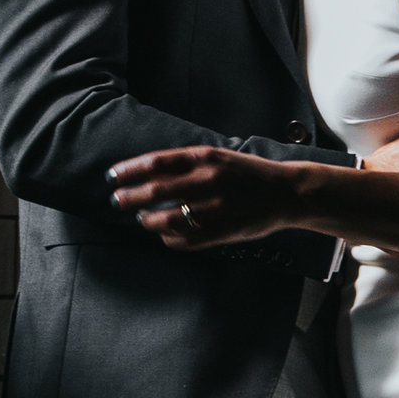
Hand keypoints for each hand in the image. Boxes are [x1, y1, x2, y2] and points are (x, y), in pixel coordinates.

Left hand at [107, 144, 309, 247]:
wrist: (286, 193)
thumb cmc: (246, 174)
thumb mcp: (217, 158)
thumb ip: (184, 165)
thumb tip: (146, 174)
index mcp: (206, 158)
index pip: (156, 163)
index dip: (129, 171)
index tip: (112, 177)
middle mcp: (209, 181)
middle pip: (156, 192)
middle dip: (130, 197)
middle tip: (117, 201)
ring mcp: (215, 208)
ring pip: (167, 219)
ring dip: (149, 221)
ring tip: (143, 219)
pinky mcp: (222, 232)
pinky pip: (185, 240)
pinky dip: (169, 238)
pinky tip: (164, 235)